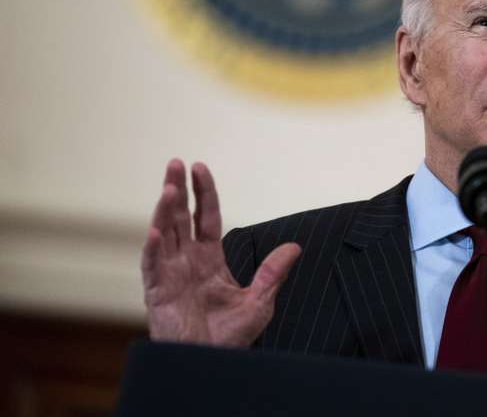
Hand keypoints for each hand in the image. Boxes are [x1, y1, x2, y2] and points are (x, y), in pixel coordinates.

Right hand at [140, 159, 300, 346]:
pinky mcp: (157, 292)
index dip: (203, 193)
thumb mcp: (259, 301)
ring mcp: (170, 274)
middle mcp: (186, 261)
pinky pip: (152, 267)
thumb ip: (273, 272)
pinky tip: (154, 231)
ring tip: (169, 187)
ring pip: (163, 234)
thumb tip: (295, 247)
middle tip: (175, 162)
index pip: (205, 217)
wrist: (210, 364)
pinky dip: (152, 249)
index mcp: (209, 259)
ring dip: (164, 210)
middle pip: (179, 217)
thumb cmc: (229, 337)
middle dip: (177, 189)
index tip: (200, 167)